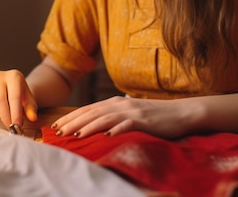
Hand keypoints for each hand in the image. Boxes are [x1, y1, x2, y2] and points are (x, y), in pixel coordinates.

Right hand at [0, 70, 38, 128]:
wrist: (11, 87)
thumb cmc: (21, 94)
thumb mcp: (29, 101)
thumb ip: (31, 110)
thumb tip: (33, 118)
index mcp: (14, 77)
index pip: (14, 96)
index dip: (15, 112)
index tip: (17, 124)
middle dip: (5, 115)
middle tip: (10, 125)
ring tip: (3, 117)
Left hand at [51, 96, 201, 138]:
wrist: (181, 112)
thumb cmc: (154, 117)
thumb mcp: (130, 114)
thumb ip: (113, 117)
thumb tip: (96, 128)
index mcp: (115, 102)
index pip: (88, 109)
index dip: (71, 117)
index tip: (56, 126)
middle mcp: (121, 104)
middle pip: (92, 113)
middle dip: (73, 122)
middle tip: (57, 132)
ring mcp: (132, 111)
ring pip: (105, 118)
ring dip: (88, 127)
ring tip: (74, 135)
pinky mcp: (144, 120)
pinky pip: (127, 125)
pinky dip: (116, 129)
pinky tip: (106, 136)